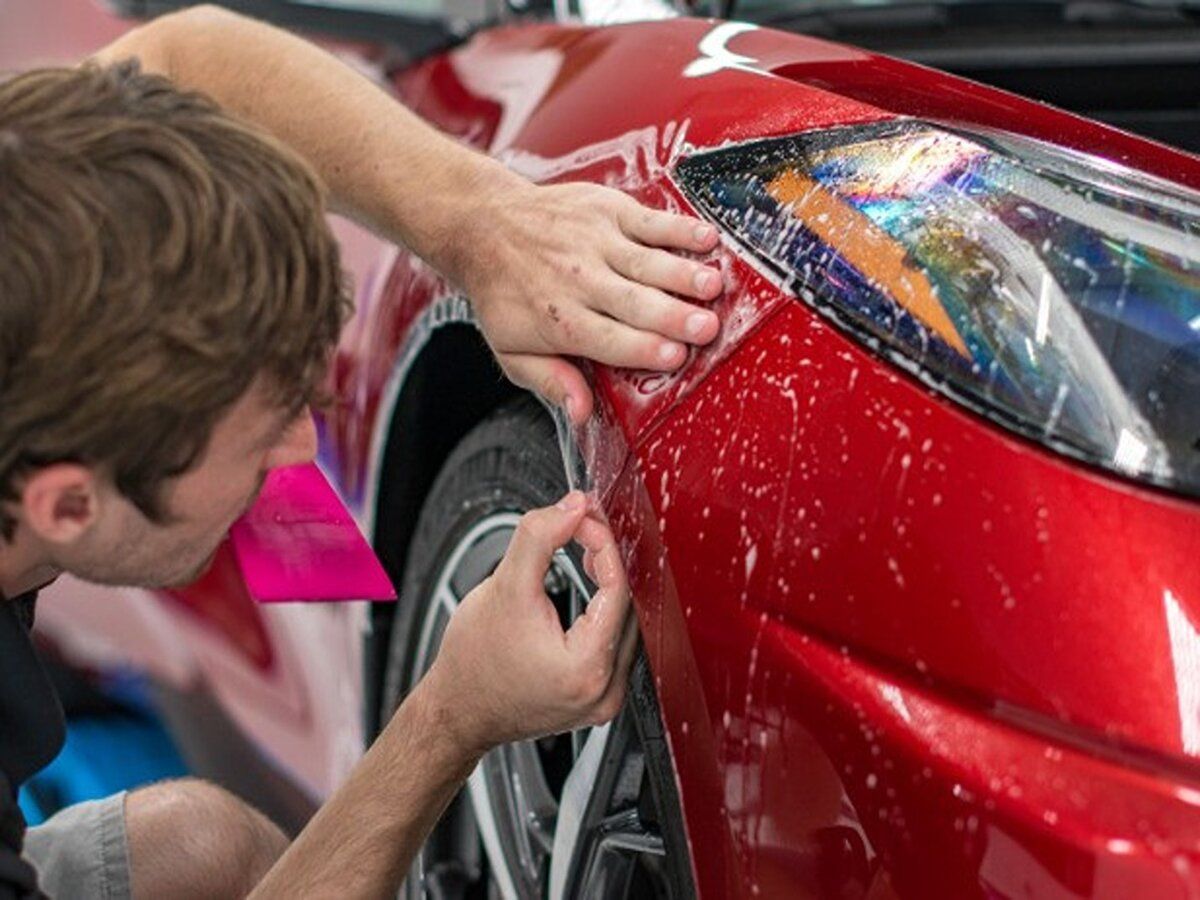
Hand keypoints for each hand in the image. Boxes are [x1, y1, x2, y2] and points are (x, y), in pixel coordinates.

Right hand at [420, 491, 636, 754]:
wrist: (455, 710)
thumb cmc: (472, 663)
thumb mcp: (504, 587)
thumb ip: (540, 538)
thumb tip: (572, 507)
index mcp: (587, 668)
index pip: (619, 588)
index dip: (604, 544)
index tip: (583, 520)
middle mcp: (604, 691)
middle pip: (628, 606)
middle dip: (609, 559)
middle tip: (585, 526)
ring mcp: (603, 699)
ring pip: (626, 624)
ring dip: (611, 582)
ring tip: (588, 551)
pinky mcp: (596, 699)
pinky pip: (615, 644)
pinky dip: (606, 610)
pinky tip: (591, 588)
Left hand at [449, 179, 722, 425]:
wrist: (485, 224)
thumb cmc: (505, 293)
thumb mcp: (512, 349)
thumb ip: (549, 380)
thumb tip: (580, 413)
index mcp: (560, 320)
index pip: (609, 340)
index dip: (643, 349)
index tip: (675, 357)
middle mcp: (580, 280)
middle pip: (634, 303)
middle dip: (672, 316)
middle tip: (707, 328)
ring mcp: (595, 242)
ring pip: (646, 262)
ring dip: (682, 274)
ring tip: (713, 287)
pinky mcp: (606, 210)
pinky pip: (649, 221)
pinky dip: (679, 230)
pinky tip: (707, 240)